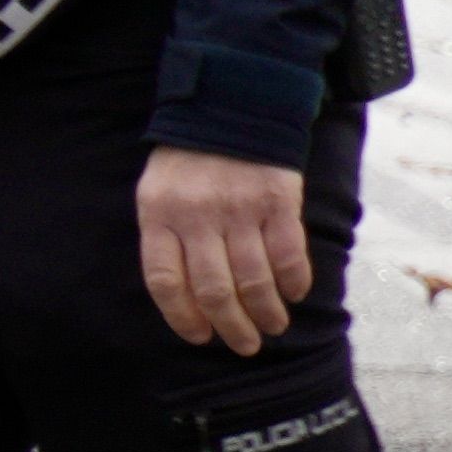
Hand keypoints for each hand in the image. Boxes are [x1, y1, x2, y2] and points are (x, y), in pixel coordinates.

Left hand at [139, 147, 315, 355]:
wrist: (229, 107)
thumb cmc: (188, 161)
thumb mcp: (157, 192)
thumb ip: (166, 237)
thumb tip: (185, 298)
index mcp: (158, 215)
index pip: (165, 281)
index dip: (182, 317)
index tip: (200, 337)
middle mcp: (197, 216)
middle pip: (214, 289)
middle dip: (232, 327)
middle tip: (245, 345)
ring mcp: (239, 209)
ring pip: (254, 280)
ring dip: (266, 313)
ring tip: (272, 327)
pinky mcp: (278, 201)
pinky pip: (288, 255)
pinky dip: (293, 283)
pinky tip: (293, 295)